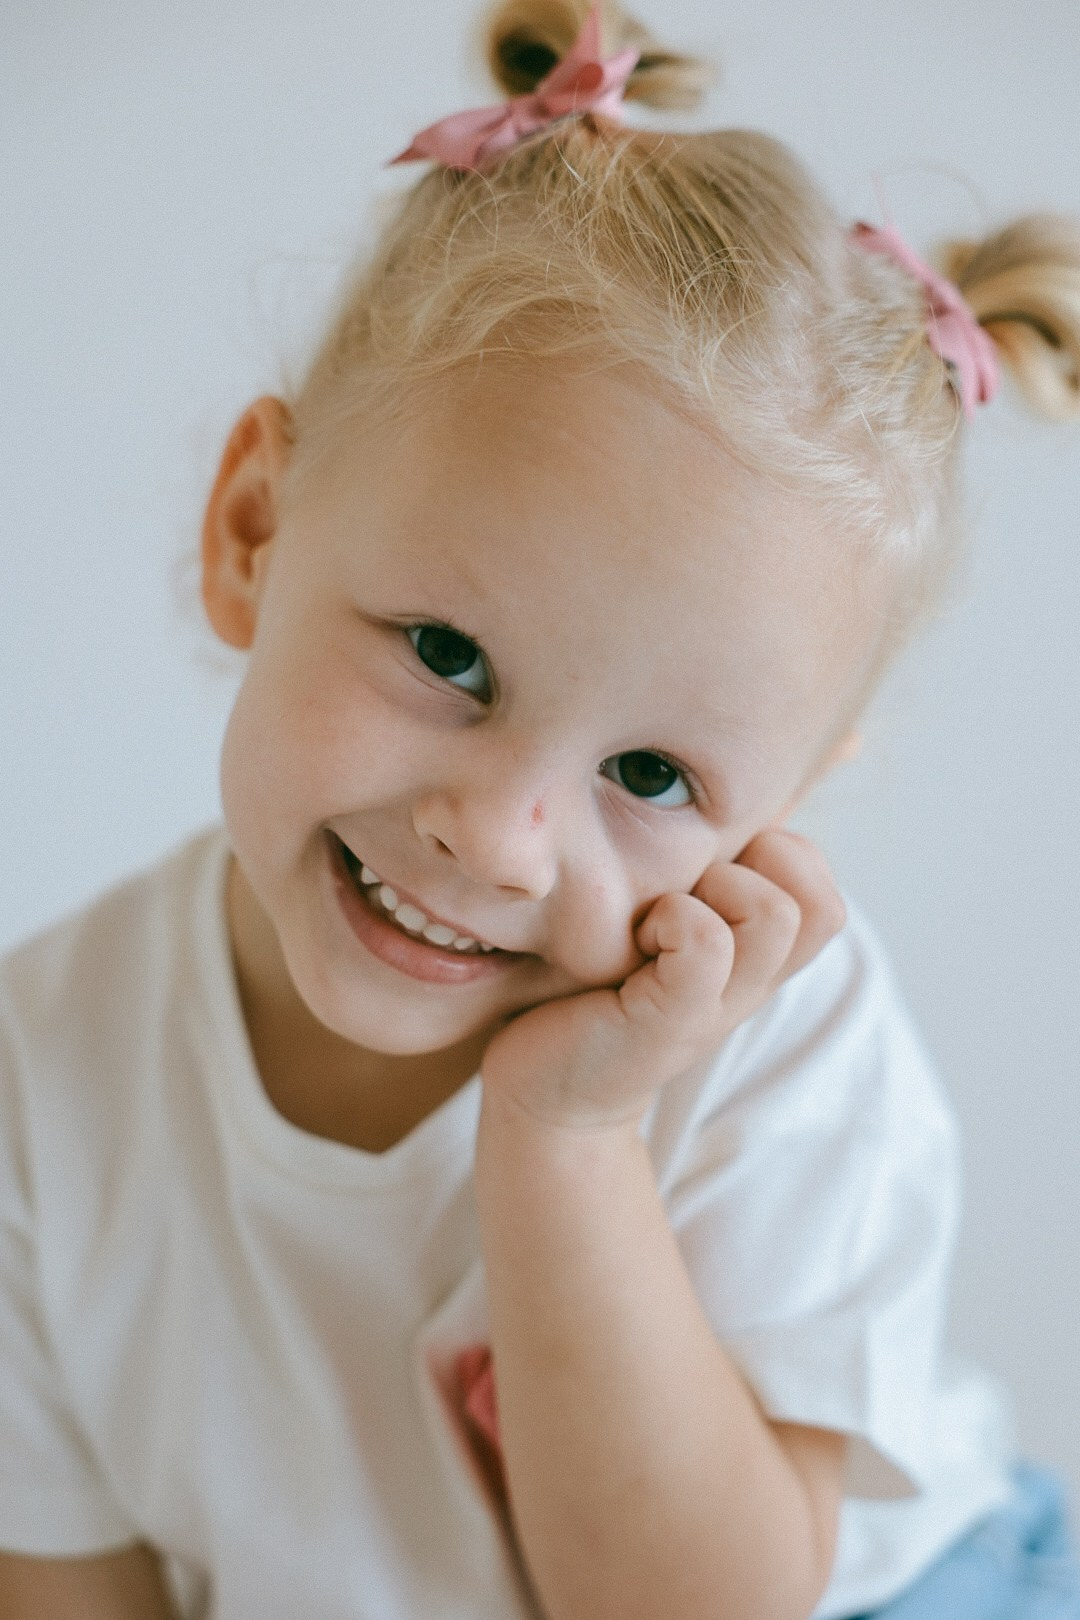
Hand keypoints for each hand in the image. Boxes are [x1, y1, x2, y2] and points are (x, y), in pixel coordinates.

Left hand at [479, 828, 846, 1133]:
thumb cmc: (591, 994)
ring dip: (714, 888)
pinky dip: (672, 919)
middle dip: (752, 866)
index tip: (708, 870)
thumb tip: (703, 802)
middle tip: (685, 889)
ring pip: (775, 913)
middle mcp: (750, 985)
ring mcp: (716, 1008)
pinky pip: (706, 942)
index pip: (826, 895)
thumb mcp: (655, 928)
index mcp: (755, 961)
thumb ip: (692, 882)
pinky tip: (633, 940)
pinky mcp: (670, 1023)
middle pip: (819, 903)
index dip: (782, 858)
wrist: (548, 1095)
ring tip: (659, 916)